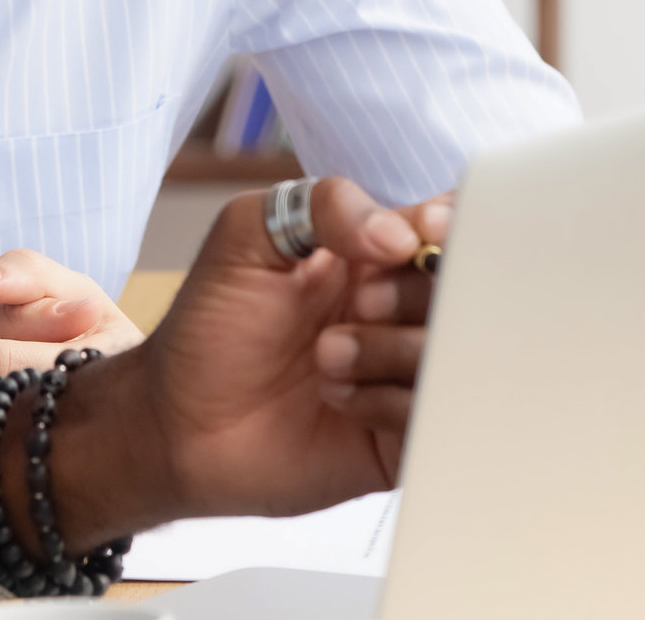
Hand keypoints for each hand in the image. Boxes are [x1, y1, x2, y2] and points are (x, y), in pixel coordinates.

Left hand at [50, 179, 451, 539]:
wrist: (176, 421)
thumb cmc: (210, 325)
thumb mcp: (246, 237)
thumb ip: (319, 206)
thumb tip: (399, 233)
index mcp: (375, 255)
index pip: (450, 226)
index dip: (451, 226)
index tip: (423, 234)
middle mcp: (402, 313)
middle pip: (468, 289)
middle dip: (416, 293)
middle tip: (358, 304)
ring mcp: (405, 375)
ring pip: (458, 354)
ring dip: (394, 350)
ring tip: (326, 358)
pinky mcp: (402, 438)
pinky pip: (439, 418)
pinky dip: (395, 405)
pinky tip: (339, 401)